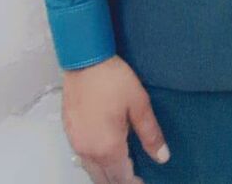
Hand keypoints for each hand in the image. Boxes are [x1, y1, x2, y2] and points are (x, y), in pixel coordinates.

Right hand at [63, 54, 170, 182]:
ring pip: (91, 170)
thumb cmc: (113, 79)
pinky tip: (105, 150)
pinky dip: (95, 162)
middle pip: (103, 180)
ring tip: (122, 165)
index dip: (133, 182)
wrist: (84, 60)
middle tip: (134, 176)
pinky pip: (82, 156)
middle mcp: (88, 151)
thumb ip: (150, 133)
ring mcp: (76, 143)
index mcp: (107, 148)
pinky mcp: (69, 132)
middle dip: (119, 181)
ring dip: (106, 174)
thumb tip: (162, 157)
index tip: (143, 181)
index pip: (121, 179)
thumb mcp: (139, 103)